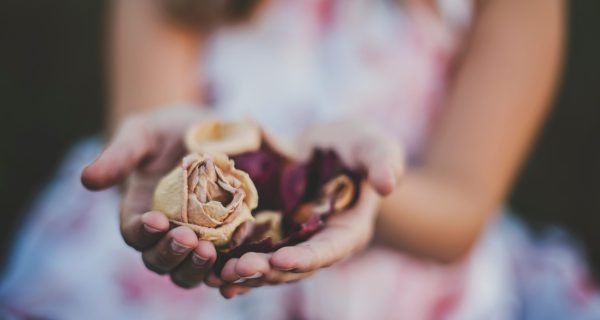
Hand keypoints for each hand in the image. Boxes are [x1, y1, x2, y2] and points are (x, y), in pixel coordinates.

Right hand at [81, 106, 217, 287]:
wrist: (204, 132)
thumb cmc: (165, 131)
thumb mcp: (142, 135)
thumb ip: (119, 155)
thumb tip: (87, 179)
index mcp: (139, 214)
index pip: (134, 234)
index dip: (142, 232)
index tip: (156, 219)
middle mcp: (164, 235)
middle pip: (160, 261)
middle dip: (171, 254)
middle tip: (188, 238)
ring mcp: (194, 241)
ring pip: (189, 271)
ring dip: (196, 267)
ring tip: (209, 251)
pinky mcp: (223, 240)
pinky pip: (223, 263)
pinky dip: (226, 267)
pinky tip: (237, 256)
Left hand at [208, 119, 404, 298]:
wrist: (329, 147)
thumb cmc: (357, 146)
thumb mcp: (374, 145)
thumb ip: (383, 161)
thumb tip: (388, 183)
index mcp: (348, 229)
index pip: (330, 249)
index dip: (307, 258)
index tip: (281, 260)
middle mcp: (320, 243)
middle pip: (294, 266)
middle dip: (266, 271)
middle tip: (237, 270)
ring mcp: (295, 241)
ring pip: (270, 266)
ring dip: (245, 273)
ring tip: (217, 274)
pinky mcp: (273, 235)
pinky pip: (253, 253)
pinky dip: (234, 263)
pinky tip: (210, 270)